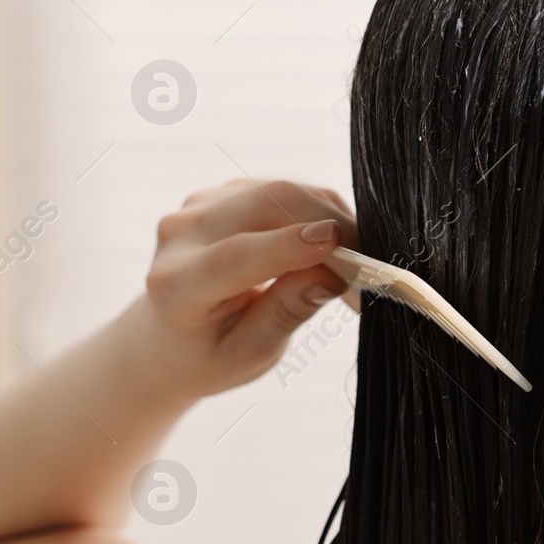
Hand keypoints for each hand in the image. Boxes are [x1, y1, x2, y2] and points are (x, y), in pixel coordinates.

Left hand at [122, 178, 359, 400]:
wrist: (170, 336)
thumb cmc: (211, 353)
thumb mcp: (250, 352)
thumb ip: (287, 312)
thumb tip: (334, 275)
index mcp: (176, 284)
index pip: (236, 255)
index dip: (289, 245)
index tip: (341, 242)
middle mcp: (180, 235)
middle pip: (265, 204)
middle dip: (328, 221)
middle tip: (373, 255)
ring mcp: (199, 206)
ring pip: (280, 191)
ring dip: (328, 215)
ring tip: (354, 256)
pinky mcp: (221, 193)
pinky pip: (282, 190)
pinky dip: (316, 211)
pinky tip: (329, 243)